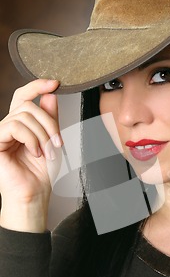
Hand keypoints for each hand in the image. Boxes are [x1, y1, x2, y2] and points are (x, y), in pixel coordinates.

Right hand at [0, 79, 62, 230]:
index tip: (55, 83)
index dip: (37, 86)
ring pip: (24, 116)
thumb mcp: (52, 139)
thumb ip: (50, 118)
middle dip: (49, 123)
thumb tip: (50, 95)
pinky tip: (35, 153)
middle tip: (58, 142)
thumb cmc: (42, 173)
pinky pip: (15, 127)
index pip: (24, 96)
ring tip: (48, 152)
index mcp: (21, 123)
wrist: (34, 194)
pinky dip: (31, 139)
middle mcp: (8, 125)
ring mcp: (1, 133)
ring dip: (42, 134)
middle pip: (29, 106)